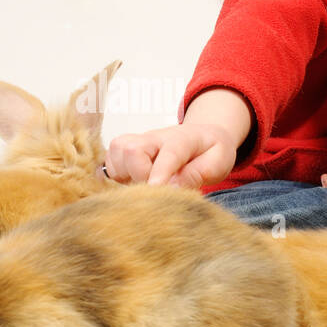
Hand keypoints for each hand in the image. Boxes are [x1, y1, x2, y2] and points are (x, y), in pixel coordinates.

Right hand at [105, 123, 238, 187]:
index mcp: (181, 138)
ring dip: (125, 178)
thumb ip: (198, 174)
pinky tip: (131, 185)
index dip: (160, 172)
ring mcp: (136, 142)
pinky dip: (115, 178)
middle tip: (155, 190)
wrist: (202, 136)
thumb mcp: (218, 162)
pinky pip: (108, 164)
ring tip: (143, 186)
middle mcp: (154, 137)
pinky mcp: (123, 151)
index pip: (169, 152)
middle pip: (132, 150)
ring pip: (116, 156)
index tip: (155, 190)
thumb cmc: (210, 151)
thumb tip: (172, 188)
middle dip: (139, 176)